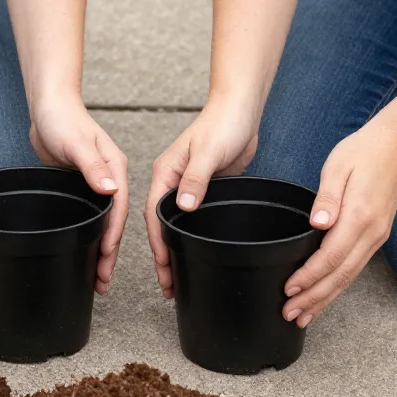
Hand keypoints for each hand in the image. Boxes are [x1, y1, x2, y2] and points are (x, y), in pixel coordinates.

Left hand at [29, 97, 127, 293]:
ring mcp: (95, 184)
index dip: (113, 237)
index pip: (119, 210)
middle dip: (108, 253)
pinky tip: (80, 251)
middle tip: (102, 281)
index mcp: (115, 169)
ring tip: (95, 277)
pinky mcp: (81, 187)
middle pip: (113, 222)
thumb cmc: (61, 119)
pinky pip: (87, 217)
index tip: (106, 260)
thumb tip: (111, 191)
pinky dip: (86, 236)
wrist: (47, 106)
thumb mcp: (77, 143)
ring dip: (98, 249)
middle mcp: (109, 179)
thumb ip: (93, 166)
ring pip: (101, 223)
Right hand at [145, 97, 258, 296]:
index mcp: (165, 173)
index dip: (158, 245)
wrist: (242, 109)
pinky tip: (198, 252)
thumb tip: (184, 207)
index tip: (164, 269)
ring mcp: (188, 187)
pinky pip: (195, 220)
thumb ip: (195, 179)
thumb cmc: (223, 124)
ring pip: (178, 225)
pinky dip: (193, 238)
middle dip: (164, 256)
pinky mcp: (205, 189)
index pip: (155, 216)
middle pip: (162, 226)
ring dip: (177, 250)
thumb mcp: (208, 152)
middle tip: (169, 286)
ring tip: (180, 279)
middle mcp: (172, 182)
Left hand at [283, 110, 396, 326]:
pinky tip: (325, 294)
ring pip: (349, 277)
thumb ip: (327, 198)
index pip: (331, 257)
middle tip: (290, 315)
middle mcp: (371, 233)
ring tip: (304, 315)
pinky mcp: (375, 235)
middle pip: (340, 276)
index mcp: (359, 216)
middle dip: (314, 298)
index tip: (289, 290)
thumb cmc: (363, 150)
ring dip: (325, 298)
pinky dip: (338, 285)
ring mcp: (376, 236)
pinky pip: (354, 268)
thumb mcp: (338, 166)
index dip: (309, 277)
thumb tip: (317, 224)